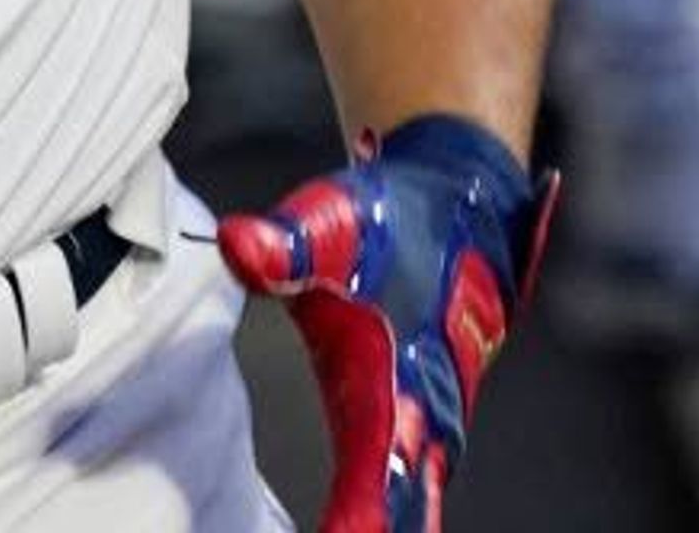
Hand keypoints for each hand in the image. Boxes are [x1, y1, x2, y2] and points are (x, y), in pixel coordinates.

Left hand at [220, 118, 556, 532]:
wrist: (460, 199)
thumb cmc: (392, 216)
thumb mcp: (333, 220)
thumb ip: (286, 242)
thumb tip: (238, 244)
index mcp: (401, 381)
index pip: (379, 475)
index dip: (358, 522)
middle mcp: (422, 415)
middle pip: (402, 510)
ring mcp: (425, 420)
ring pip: (409, 504)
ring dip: (381, 527)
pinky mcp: (415, 417)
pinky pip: (402, 490)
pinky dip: (380, 520)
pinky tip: (349, 532)